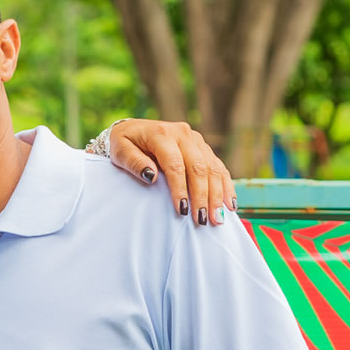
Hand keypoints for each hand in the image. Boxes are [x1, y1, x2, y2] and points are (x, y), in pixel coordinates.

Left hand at [109, 119, 236, 224]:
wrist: (134, 129)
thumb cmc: (125, 144)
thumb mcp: (120, 152)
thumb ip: (134, 163)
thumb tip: (151, 176)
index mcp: (162, 134)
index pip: (175, 165)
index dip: (180, 189)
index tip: (181, 211)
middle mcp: (183, 134)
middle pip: (199, 168)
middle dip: (203, 196)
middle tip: (203, 220)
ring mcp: (195, 140)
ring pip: (212, 168)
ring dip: (217, 194)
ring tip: (218, 218)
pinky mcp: (203, 147)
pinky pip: (218, 167)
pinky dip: (225, 185)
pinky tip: (229, 204)